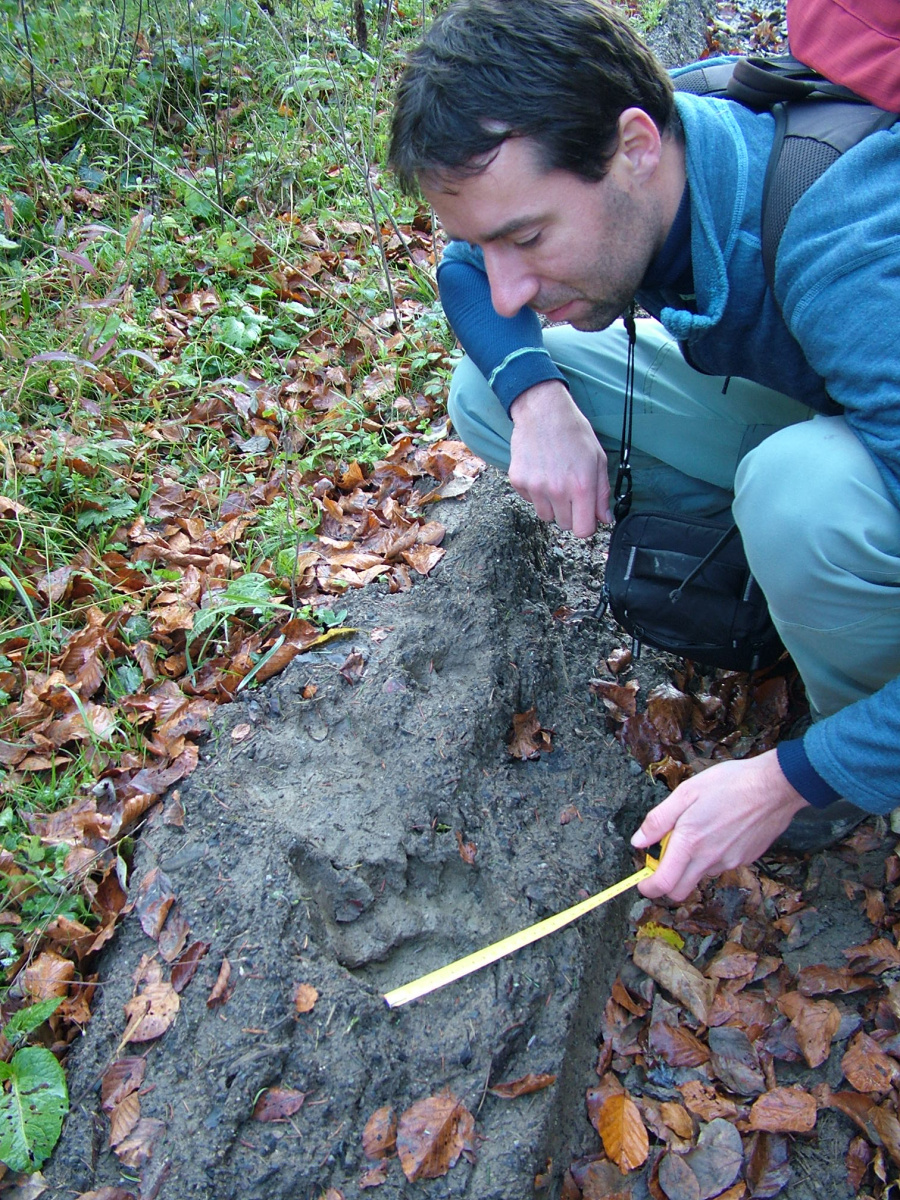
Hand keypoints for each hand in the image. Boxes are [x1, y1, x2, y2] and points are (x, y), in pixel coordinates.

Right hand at [508, 381, 610, 535]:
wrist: (543, 411)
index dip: (586, 524)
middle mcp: (558, 490)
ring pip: (546, 515)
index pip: (583, 530)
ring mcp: (535, 487)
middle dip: (570, 512)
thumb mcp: (598, 459)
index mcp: (581, 486)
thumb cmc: (574, 432)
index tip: (585, 515)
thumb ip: (602, 493)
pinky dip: (536, 492)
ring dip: (552, 504)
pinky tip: (541, 472)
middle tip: (570, 490)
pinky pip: (529, 500)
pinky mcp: (519, 481)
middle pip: (564, 524)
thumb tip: (604, 518)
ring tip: (555, 480)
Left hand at [630, 750, 810, 902]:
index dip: (648, 887)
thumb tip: (638, 841)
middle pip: (680, 891)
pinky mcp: (745, 859)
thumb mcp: (686, 792)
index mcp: (690, 843)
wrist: (774, 787)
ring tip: (696, 832)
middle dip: (666, 882)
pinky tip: (718, 831)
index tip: (643, 882)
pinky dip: (711, 856)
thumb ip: (659, 820)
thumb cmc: (730, 784)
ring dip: (691, 864)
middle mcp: (710, 859)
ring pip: (701, 876)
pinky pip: (720, 865)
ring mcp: (729, 862)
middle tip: (664, 857)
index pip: (664, 883)